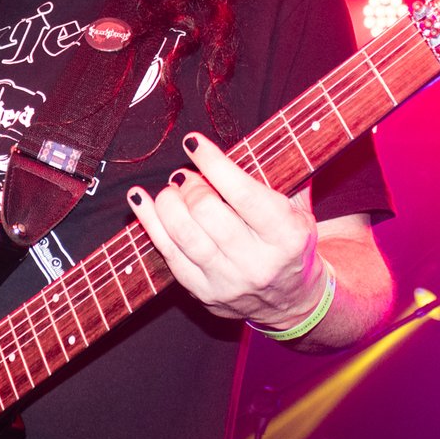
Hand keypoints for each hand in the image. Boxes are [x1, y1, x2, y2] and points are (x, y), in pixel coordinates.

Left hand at [127, 132, 321, 324]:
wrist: (291, 299)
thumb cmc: (290, 243)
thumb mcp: (299, 209)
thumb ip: (280, 175)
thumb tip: (254, 139)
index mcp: (287, 236)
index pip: (243, 194)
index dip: (213, 164)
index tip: (194, 143)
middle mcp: (258, 262)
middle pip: (205, 211)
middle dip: (189, 184)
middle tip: (186, 176)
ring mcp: (228, 281)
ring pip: (183, 233)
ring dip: (168, 202)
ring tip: (171, 190)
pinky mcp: (204, 292)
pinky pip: (168, 253)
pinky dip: (149, 222)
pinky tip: (140, 200)